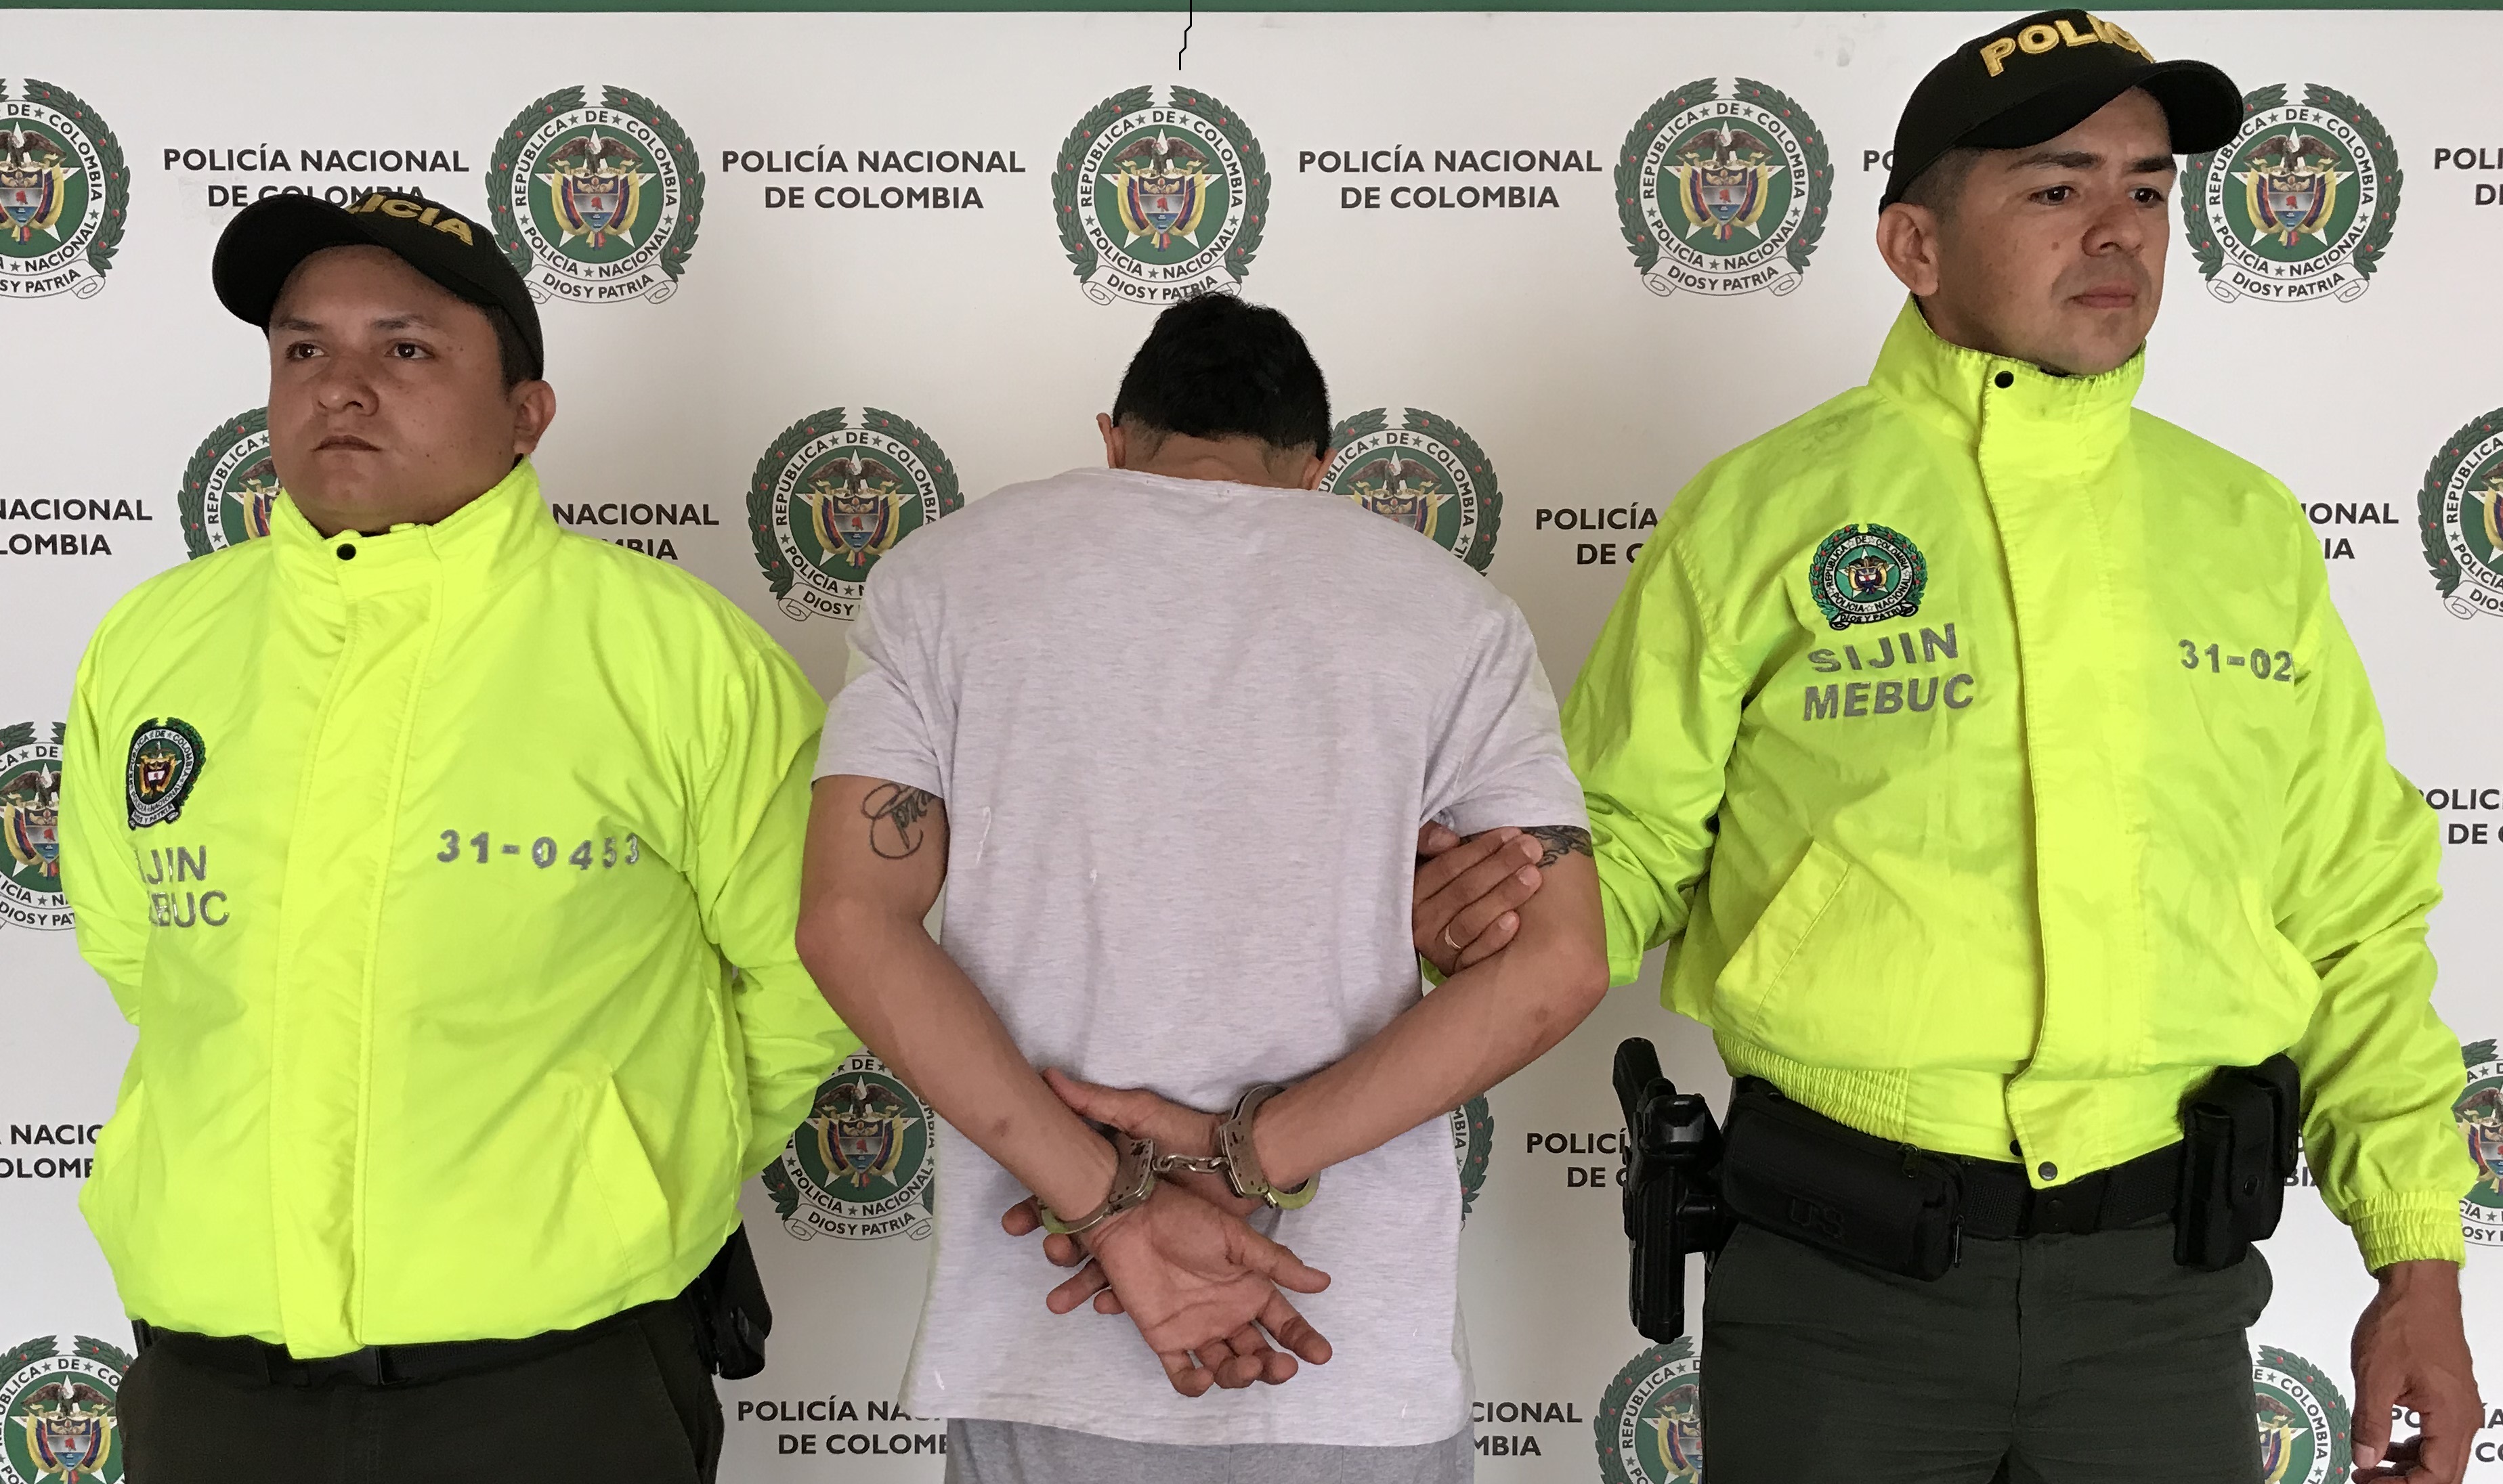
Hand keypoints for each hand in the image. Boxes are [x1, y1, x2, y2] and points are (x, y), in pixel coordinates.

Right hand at [997, 1070, 1257, 1299]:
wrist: (1240, 1164)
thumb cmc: (1190, 1136)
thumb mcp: (1142, 1114)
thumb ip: (1097, 1102)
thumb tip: (1047, 1077)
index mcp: (1107, 1177)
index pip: (1060, 1197)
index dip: (1034, 1210)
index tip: (1014, 1223)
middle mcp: (1118, 1209)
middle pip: (1074, 1235)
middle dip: (1055, 1248)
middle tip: (1050, 1253)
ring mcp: (1139, 1238)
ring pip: (1096, 1266)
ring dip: (1076, 1282)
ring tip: (1061, 1299)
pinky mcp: (1161, 1263)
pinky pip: (1131, 1285)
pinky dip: (1112, 1296)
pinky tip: (1103, 1304)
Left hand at [1044, 1180, 1331, 1396]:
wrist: (1132, 1218)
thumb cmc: (1186, 1220)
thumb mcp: (1237, 1237)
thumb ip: (1277, 1263)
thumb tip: (1323, 1282)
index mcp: (1249, 1291)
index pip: (1283, 1324)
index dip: (1303, 1341)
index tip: (1321, 1355)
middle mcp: (1227, 1315)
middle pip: (1259, 1353)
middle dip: (1274, 1366)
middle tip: (1282, 1366)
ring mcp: (1197, 1330)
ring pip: (1226, 1368)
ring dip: (1242, 1375)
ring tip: (1248, 1364)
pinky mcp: (1165, 1339)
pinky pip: (1182, 1373)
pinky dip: (1195, 1384)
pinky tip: (1206, 1377)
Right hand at [1414, 823, 1544, 975]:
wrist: (1451, 939)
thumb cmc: (1448, 890)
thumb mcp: (1428, 861)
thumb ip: (1428, 841)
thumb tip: (1449, 839)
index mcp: (1414, 891)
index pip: (1448, 867)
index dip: (1481, 849)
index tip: (1511, 834)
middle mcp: (1421, 921)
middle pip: (1464, 891)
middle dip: (1500, 866)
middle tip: (1531, 849)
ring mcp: (1437, 948)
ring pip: (1470, 921)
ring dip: (1503, 896)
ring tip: (1533, 876)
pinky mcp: (1456, 968)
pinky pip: (1475, 953)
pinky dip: (1494, 936)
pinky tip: (1516, 920)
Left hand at [2351, 1260, 2480, 1481]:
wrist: (2418, 1288)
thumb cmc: (2404, 1322)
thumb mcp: (2375, 1379)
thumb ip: (2370, 1424)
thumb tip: (2366, 1457)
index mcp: (2450, 1416)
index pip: (2436, 1477)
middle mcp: (2463, 1416)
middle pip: (2442, 1472)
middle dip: (2404, 1481)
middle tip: (2368, 1479)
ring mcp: (2460, 1406)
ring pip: (2440, 1456)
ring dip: (2407, 1467)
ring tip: (2371, 1465)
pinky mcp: (2450, 1396)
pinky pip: (2437, 1435)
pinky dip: (2412, 1446)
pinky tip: (2387, 1444)